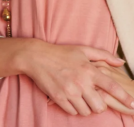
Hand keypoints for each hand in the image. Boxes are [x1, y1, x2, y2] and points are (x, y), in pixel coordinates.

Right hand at [19, 41, 133, 115]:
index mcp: (89, 70)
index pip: (112, 87)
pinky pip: (73, 112)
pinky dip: (73, 108)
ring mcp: (69, 91)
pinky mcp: (59, 97)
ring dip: (85, 107)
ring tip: (79, 97)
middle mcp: (81, 82)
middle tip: (92, 98)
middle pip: (100, 107)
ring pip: (86, 111)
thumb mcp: (82, 50)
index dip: (125, 97)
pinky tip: (69, 98)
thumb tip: (121, 63)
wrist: (36, 57)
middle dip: (99, 105)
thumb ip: (103, 55)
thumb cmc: (60, 53)